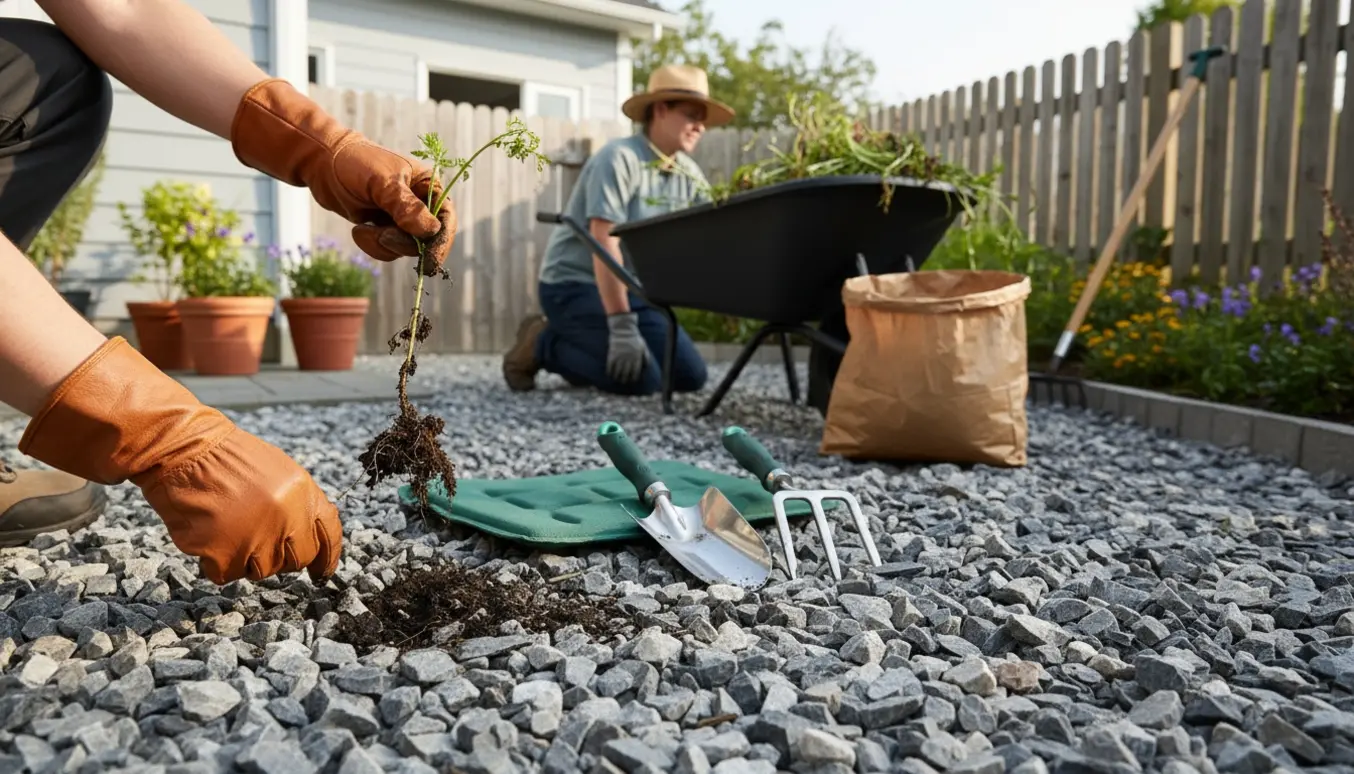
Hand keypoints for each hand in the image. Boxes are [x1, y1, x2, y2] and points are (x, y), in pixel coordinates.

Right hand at [18, 338, 342, 584]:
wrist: (182, 451)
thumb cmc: (227, 458)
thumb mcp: (278, 471)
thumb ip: (299, 503)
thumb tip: (309, 538)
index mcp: (303, 493)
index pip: (328, 533)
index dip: (328, 556)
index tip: (322, 571)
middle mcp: (286, 518)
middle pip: (296, 559)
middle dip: (281, 556)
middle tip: (258, 540)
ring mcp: (256, 539)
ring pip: (261, 570)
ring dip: (245, 557)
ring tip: (227, 526)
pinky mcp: (224, 554)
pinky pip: (226, 574)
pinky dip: (214, 562)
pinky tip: (208, 534)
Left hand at [228, 78, 455, 275]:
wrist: (322, 164)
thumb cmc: (355, 164)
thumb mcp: (381, 183)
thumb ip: (406, 206)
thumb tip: (430, 231)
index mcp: (427, 187)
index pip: (446, 219)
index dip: (442, 242)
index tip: (431, 262)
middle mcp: (420, 205)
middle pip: (427, 240)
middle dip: (403, 242)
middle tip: (382, 234)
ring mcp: (402, 219)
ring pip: (406, 249)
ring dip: (383, 244)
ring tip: (363, 226)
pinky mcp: (386, 229)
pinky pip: (388, 250)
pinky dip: (372, 245)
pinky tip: (359, 228)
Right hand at [606, 312, 648, 383]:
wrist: (623, 329)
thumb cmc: (634, 337)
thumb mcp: (643, 346)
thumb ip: (646, 356)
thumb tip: (647, 366)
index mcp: (637, 356)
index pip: (636, 371)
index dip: (634, 377)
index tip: (633, 380)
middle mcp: (628, 358)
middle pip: (626, 372)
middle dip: (625, 378)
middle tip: (624, 382)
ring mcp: (620, 356)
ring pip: (618, 370)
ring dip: (617, 376)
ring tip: (617, 379)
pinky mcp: (612, 354)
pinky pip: (610, 365)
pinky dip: (610, 371)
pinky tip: (609, 374)